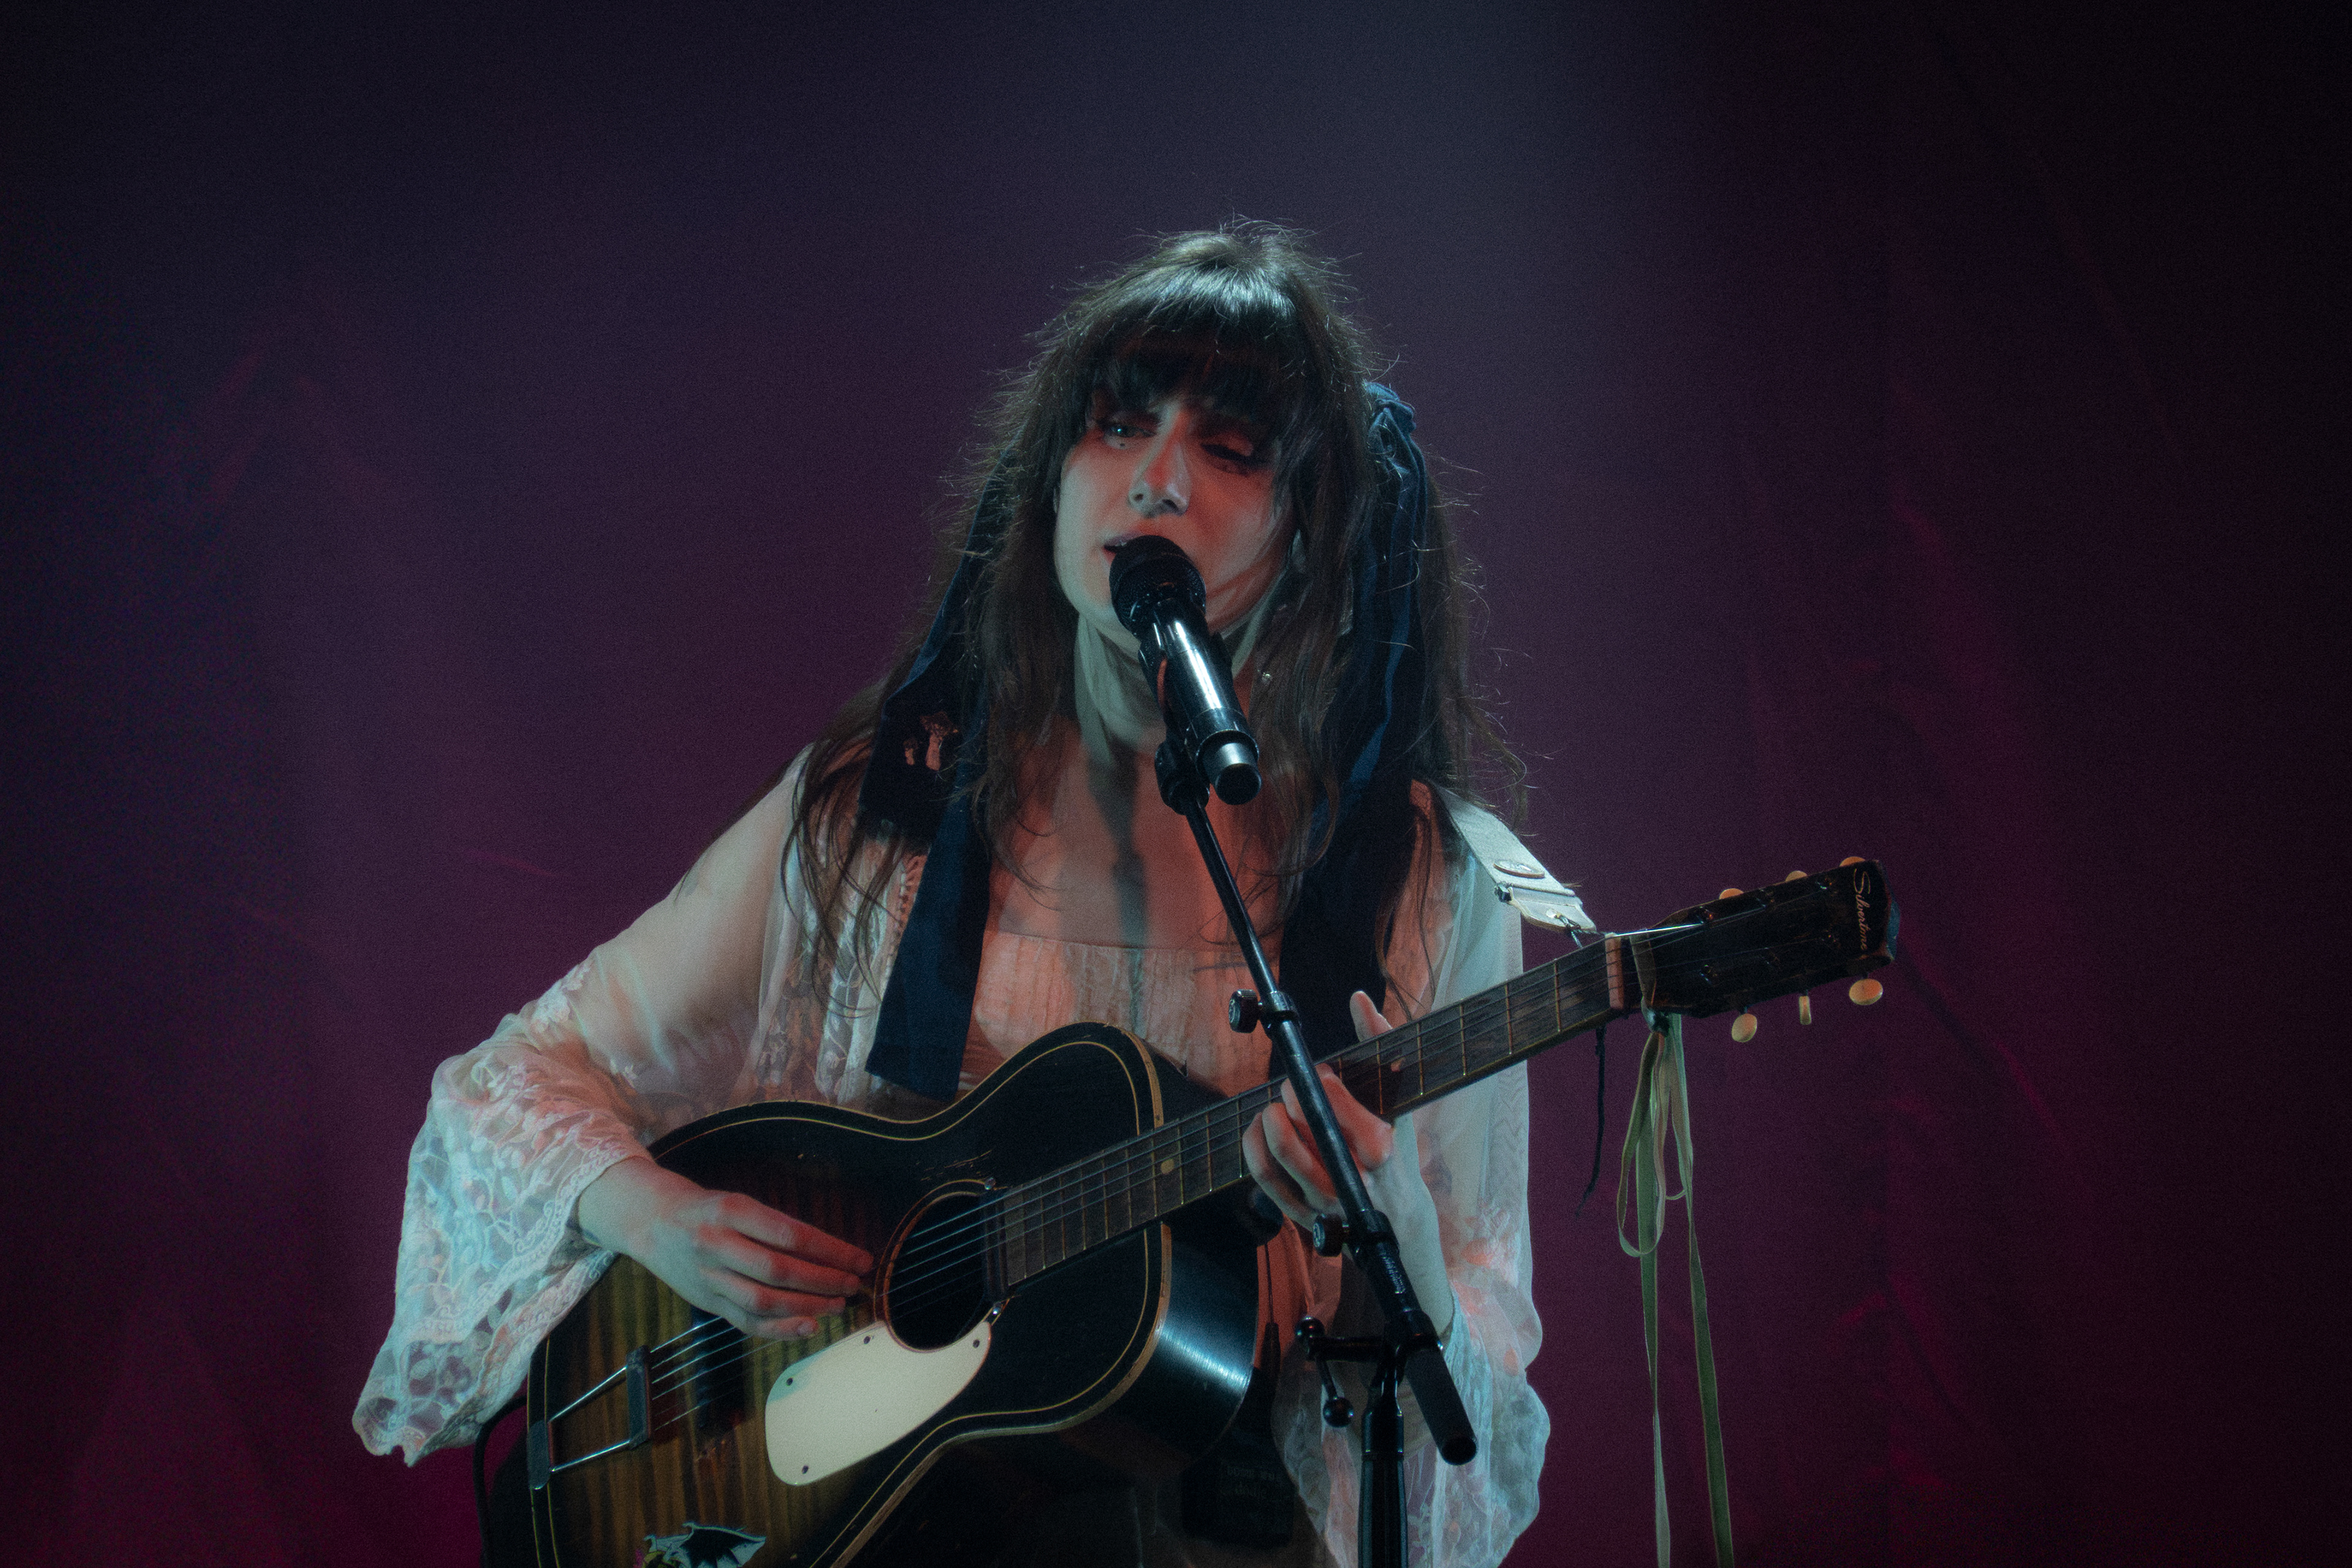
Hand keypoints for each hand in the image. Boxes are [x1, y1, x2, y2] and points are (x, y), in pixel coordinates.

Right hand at [577, 1158, 871, 1339]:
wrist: (649, 1221)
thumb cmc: (706, 1209)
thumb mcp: (739, 1203)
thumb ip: (776, 1228)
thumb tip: (829, 1253)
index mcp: (731, 1210)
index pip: (791, 1234)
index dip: (830, 1250)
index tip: (860, 1259)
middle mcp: (717, 1244)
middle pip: (779, 1270)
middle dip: (824, 1280)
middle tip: (854, 1284)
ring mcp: (709, 1277)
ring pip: (763, 1300)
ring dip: (807, 1306)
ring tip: (839, 1305)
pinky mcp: (706, 1302)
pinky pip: (746, 1321)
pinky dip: (779, 1328)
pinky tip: (808, 1327)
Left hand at [1241, 991, 1455, 1342]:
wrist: (1397, 1220)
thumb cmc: (1396, 1149)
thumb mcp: (1398, 1101)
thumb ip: (1380, 1046)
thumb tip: (1359, 999)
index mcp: (1382, 1148)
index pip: (1344, 1110)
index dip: (1325, 1084)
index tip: (1320, 1071)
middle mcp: (1354, 1180)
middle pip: (1308, 1130)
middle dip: (1293, 1096)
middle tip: (1292, 1084)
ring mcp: (1325, 1201)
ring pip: (1282, 1155)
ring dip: (1269, 1121)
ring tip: (1274, 1105)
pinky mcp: (1302, 1215)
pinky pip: (1265, 1179)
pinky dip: (1253, 1148)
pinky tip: (1258, 1128)